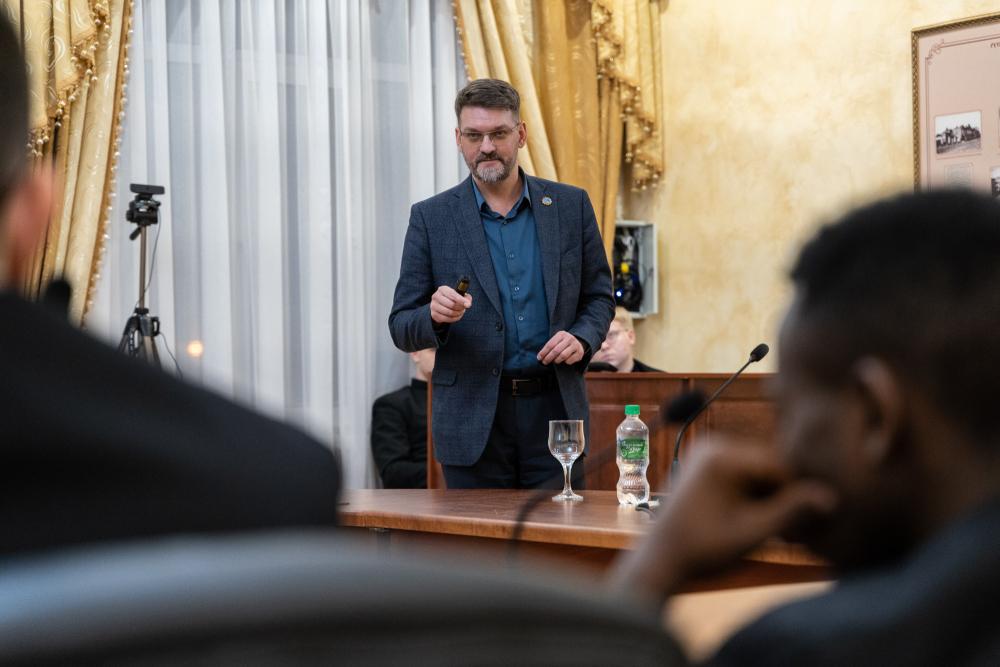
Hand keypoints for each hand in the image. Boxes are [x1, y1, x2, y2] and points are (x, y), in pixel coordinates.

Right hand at [430, 285, 471, 323]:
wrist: (440, 305)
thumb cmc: (452, 299)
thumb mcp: (459, 295)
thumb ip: (466, 297)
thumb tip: (468, 304)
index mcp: (442, 289)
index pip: (453, 294)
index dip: (461, 300)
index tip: (468, 305)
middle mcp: (436, 296)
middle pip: (452, 304)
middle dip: (460, 308)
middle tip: (464, 308)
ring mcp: (433, 305)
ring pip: (449, 312)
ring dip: (458, 313)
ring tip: (460, 312)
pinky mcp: (434, 314)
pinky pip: (447, 318)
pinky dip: (454, 318)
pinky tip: (456, 316)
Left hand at [537, 331, 584, 364]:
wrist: (577, 343)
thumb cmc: (563, 343)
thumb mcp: (557, 341)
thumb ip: (549, 347)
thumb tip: (539, 357)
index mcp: (561, 334)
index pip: (550, 344)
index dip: (543, 352)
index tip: (539, 358)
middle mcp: (569, 338)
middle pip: (556, 350)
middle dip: (548, 358)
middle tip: (544, 362)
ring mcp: (575, 345)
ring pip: (563, 355)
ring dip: (556, 360)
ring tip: (554, 361)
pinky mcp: (580, 353)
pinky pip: (569, 360)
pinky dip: (565, 362)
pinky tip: (564, 361)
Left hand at [609, 437, 836, 604]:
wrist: (661, 559)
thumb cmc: (703, 550)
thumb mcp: (753, 533)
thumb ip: (791, 512)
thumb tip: (831, 497)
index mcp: (723, 456)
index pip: (782, 467)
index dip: (796, 497)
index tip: (797, 528)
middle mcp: (714, 444)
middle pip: (771, 465)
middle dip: (781, 495)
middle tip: (785, 532)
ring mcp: (707, 451)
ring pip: (759, 470)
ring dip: (769, 496)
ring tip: (767, 528)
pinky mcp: (705, 463)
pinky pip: (743, 472)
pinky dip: (753, 494)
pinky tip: (753, 519)